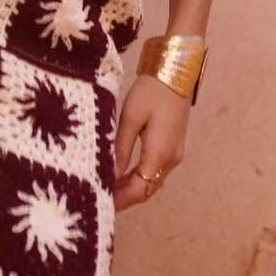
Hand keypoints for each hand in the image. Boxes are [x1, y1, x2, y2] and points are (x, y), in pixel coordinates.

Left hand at [113, 72, 189, 211]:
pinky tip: (123, 177)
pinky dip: (140, 178)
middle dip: (125, 198)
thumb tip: (111, 176)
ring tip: (108, 191)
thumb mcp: (130, 117)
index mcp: (160, 153)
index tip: (100, 203)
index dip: (120, 199)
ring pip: (152, 182)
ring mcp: (175, 154)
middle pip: (147, 189)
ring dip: (132, 189)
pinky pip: (155, 171)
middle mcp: (171, 159)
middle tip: (99, 200)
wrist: (176, 72)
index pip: (139, 188)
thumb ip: (121, 149)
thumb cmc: (151, 91)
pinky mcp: (173, 147)